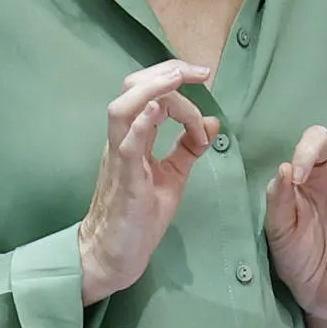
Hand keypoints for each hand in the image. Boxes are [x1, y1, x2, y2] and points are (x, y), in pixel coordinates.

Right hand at [78, 60, 219, 305]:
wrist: (113, 256)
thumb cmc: (139, 218)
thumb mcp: (172, 176)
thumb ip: (188, 149)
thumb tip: (213, 122)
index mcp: (133, 137)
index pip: (152, 94)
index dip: (181, 89)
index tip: (207, 107)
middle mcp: (121, 140)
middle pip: (133, 88)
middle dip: (168, 71)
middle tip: (200, 72)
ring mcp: (119, 159)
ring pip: (123, 109)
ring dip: (152, 88)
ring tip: (179, 78)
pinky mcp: (125, 181)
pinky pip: (126, 145)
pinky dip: (141, 123)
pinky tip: (156, 108)